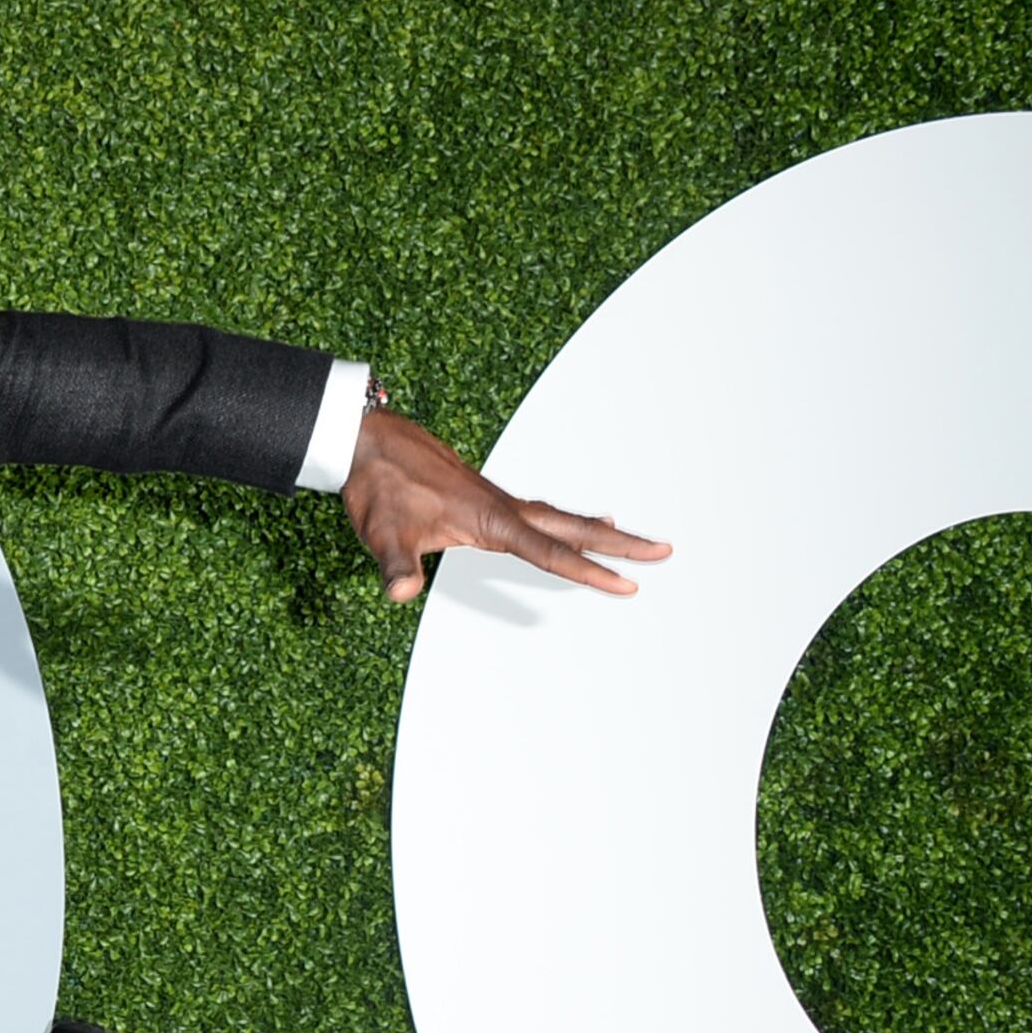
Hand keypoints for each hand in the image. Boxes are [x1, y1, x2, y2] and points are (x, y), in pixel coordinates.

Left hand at [343, 408, 668, 605]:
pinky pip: (538, 513)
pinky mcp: (484, 498)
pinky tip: (567, 524)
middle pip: (573, 528)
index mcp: (491, 519)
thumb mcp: (382, 534)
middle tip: (665, 551)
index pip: (551, 552)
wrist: (366, 441)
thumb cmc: (377, 486)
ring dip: (596, 531)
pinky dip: (563, 522)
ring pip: (559, 518)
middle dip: (621, 543)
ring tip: (631, 540)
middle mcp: (503, 507)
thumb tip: (400, 591)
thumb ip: (396, 565)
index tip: (628, 584)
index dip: (590, 571)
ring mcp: (496, 500)